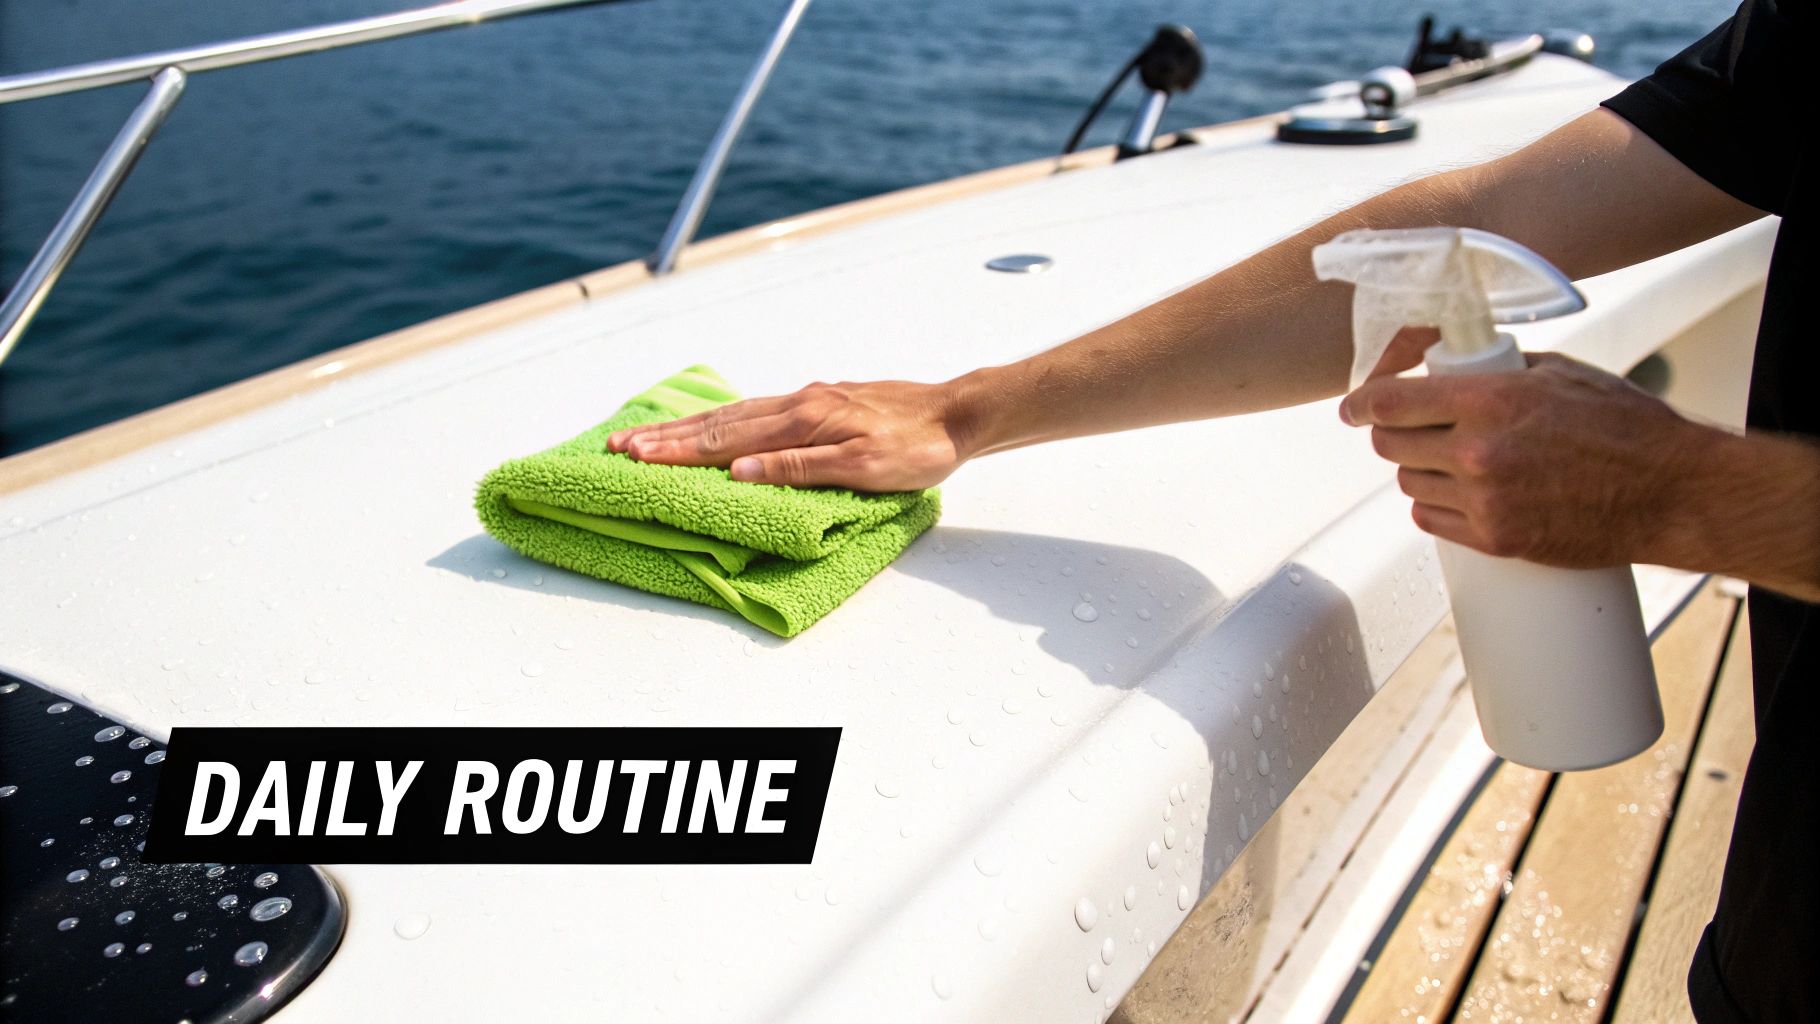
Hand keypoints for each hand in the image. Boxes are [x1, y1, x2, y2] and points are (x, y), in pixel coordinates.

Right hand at [607, 379, 973, 490]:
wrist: (956, 414)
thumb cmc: (918, 447)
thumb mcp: (863, 467)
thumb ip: (799, 468)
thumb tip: (740, 470)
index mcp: (803, 421)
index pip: (725, 440)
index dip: (676, 452)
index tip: (634, 458)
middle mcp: (797, 403)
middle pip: (717, 422)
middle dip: (665, 437)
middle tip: (618, 445)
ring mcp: (807, 399)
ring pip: (733, 412)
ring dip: (687, 426)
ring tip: (648, 434)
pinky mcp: (819, 400)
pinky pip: (755, 408)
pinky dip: (721, 416)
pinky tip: (712, 421)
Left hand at [1339, 352, 1709, 566]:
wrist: (1672, 492)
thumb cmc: (1628, 427)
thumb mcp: (1561, 373)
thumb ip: (1498, 372)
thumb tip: (1451, 371)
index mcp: (1489, 401)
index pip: (1389, 402)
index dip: (1361, 404)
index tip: (1353, 408)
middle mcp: (1477, 452)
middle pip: (1389, 446)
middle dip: (1393, 435)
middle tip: (1409, 431)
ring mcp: (1484, 501)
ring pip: (1409, 485)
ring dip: (1419, 471)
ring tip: (1451, 462)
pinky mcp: (1496, 540)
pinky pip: (1431, 521)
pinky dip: (1436, 507)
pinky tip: (1458, 494)